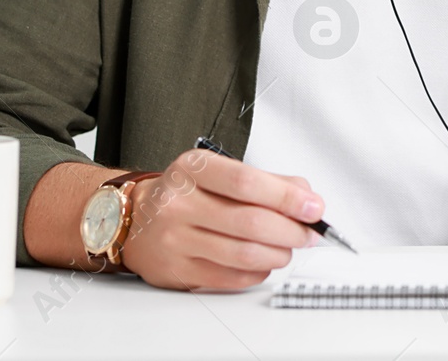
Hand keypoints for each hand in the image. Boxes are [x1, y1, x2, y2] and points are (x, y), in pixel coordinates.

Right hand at [118, 148, 322, 290]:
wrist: (134, 219)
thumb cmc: (186, 193)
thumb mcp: (219, 172)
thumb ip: (266, 181)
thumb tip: (308, 198)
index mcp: (192, 169)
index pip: (247, 183)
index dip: (287, 197)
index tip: (314, 207)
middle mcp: (178, 203)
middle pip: (250, 222)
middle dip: (291, 231)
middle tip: (309, 233)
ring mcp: (175, 240)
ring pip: (243, 254)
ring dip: (278, 254)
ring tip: (288, 248)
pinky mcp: (178, 271)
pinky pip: (231, 278)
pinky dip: (258, 272)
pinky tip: (264, 262)